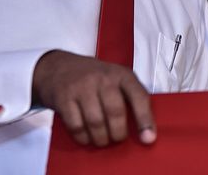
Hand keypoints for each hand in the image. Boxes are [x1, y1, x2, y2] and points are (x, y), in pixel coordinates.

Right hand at [32, 50, 155, 146]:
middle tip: (117, 138)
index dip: (145, 119)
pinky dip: (83, 137)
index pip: (139, 97)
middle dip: (118, 133)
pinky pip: (77, 126)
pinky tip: (86, 137)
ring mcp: (82, 87)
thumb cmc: (93, 78)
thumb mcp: (115, 78)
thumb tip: (143, 131)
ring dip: (101, 138)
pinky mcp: (64, 98)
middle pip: (115, 112)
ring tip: (102, 140)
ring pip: (96, 122)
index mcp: (121, 74)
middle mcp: (103, 78)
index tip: (148, 139)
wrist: (58, 67)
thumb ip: (128, 98)